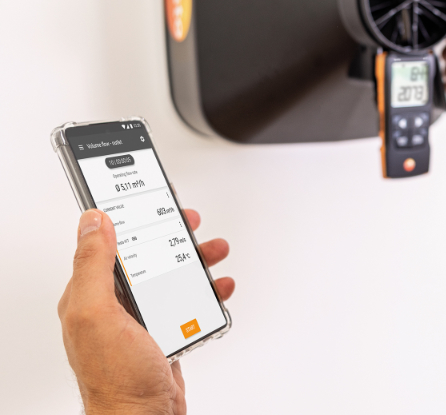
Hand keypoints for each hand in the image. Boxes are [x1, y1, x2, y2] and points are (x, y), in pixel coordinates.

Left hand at [58, 209, 233, 414]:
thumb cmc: (117, 379)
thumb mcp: (97, 314)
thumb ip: (93, 266)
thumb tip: (92, 221)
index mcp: (91, 296)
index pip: (109, 245)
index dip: (131, 220)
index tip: (152, 202)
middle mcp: (114, 307)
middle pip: (146, 258)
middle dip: (172, 237)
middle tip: (190, 224)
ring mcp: (140, 322)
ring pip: (170, 278)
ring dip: (195, 262)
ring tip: (215, 253)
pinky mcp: (163, 334)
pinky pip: (186, 303)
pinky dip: (205, 292)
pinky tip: (218, 289)